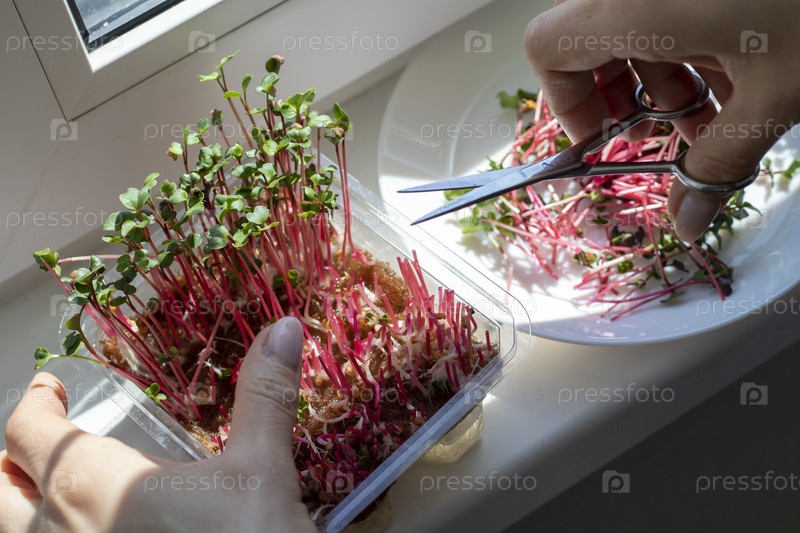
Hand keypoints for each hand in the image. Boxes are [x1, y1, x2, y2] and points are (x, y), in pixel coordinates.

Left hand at [1, 317, 313, 532]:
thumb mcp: (264, 471)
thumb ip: (265, 396)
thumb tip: (283, 327)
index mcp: (94, 485)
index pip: (28, 431)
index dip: (35, 400)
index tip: (50, 385)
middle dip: (11, 457)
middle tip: (41, 439)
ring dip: (17, 506)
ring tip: (50, 493)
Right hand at [524, 0, 799, 240]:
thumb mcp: (776, 97)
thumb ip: (716, 167)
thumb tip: (686, 225)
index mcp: (636, 4)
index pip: (549, 48)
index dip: (567, 103)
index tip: (608, 142)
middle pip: (590, 40)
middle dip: (623, 98)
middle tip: (666, 136)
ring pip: (636, 26)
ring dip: (667, 81)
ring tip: (718, 117)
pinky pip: (674, 10)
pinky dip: (694, 51)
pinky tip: (741, 80)